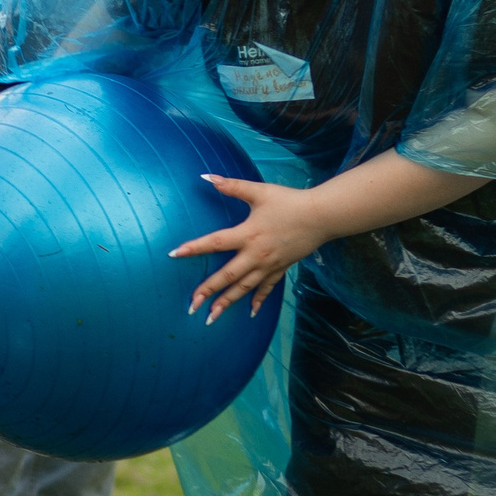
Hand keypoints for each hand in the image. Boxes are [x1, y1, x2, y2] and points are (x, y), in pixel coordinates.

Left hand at [169, 176, 328, 322]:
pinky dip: (258, 300)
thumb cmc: (289, 201)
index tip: (174, 255)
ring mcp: (269, 265)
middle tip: (191, 306)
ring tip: (211, 318)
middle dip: (207, 292)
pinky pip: (267, 289)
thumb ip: (232, 186)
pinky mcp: (281, 269)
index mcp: (247, 234)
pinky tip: (250, 313)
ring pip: (244, 288)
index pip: (215, 243)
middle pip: (227, 276)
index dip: (193, 248)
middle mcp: (256, 254)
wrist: (321, 216)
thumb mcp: (259, 191)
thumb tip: (206, 177)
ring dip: (227, 303)